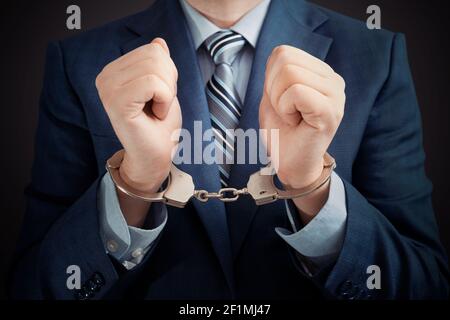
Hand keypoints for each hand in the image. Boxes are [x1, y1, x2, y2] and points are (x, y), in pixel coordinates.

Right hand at [96, 38, 180, 225]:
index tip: (160, 97)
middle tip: (160, 105)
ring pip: (156, 68)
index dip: (168, 74)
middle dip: (169, 82)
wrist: (155, 156)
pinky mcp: (117, 102)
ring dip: (167, 93)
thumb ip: (159, 65)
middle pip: (155, 55)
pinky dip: (165, 100)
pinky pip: (154, 84)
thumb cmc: (159, 126)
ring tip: (156, 110)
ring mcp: (108, 89)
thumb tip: (158, 42)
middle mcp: (105, 77)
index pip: (153, 50)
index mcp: (114, 72)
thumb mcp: (164, 88)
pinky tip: (155, 115)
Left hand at [259, 45, 344, 221]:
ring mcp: (336, 95)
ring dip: (279, 101)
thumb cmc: (282, 132)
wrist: (290, 165)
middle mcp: (333, 80)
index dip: (270, 79)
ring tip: (292, 117)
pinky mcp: (331, 111)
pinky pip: (296, 92)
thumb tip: (280, 54)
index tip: (281, 103)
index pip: (283, 52)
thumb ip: (277, 72)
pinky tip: (296, 123)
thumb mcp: (273, 95)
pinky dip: (285, 109)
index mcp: (320, 73)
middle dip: (273, 89)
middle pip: (285, 59)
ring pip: (289, 73)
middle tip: (286, 112)